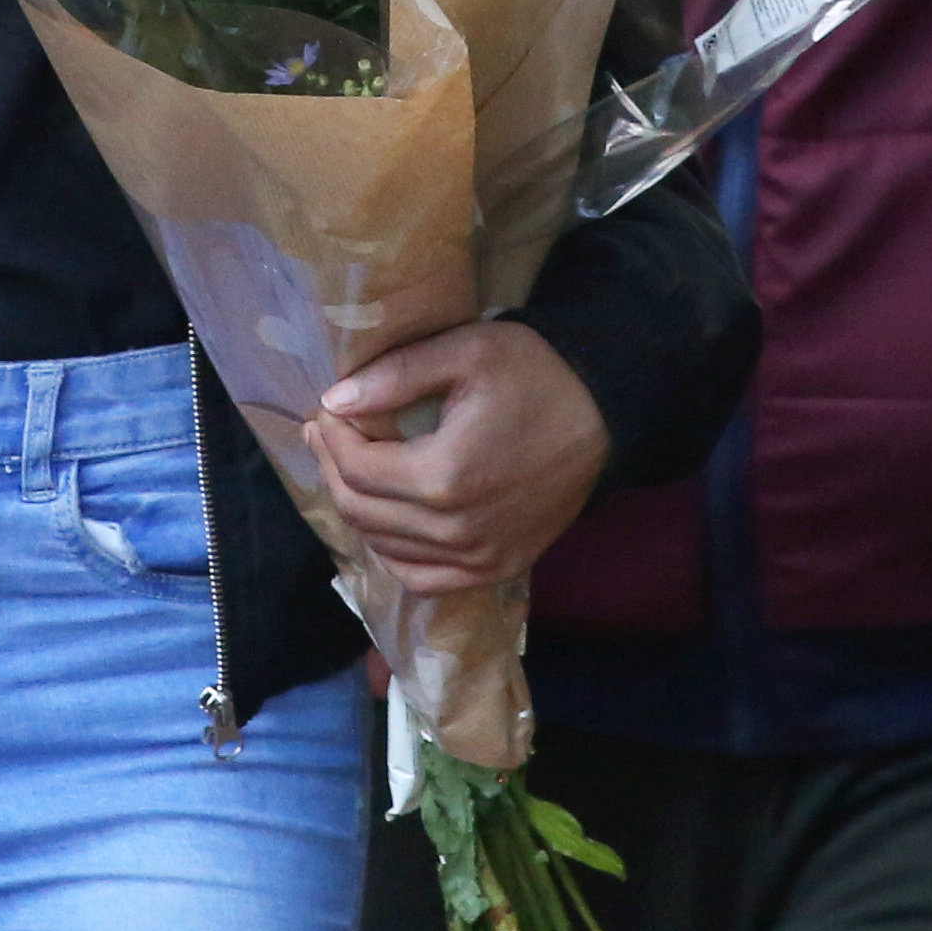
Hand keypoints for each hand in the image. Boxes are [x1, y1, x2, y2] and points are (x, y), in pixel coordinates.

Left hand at [303, 318, 609, 595]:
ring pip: (384, 547)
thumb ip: (396, 375)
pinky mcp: (498, 568)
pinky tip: (387, 518)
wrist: (605, 413)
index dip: (330, 436)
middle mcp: (457, 529)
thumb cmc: (537, 373)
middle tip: (328, 433)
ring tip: (352, 466)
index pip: (356, 468)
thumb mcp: (466, 352)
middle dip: (333, 468)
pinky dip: (393, 552)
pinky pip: (423, 578)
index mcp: (444, 476)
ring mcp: (480, 557)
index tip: (326, 409)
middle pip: (362, 511)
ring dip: (358, 506)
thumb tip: (335, 401)